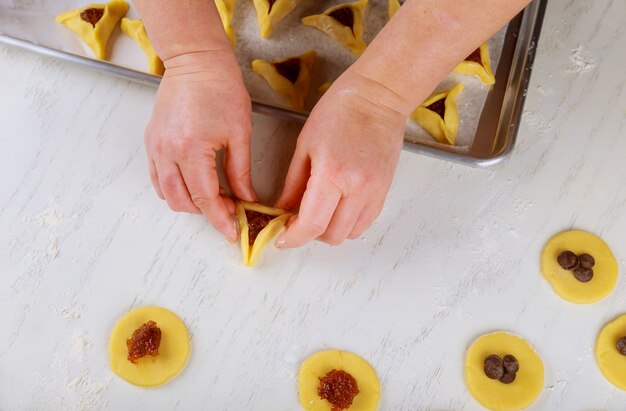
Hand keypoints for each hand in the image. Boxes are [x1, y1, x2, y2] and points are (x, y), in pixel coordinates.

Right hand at [144, 50, 255, 241]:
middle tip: (229, 209)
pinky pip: (158, 177)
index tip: (232, 232)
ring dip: (189, 202)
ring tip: (214, 196)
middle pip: (181, 203)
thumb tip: (246, 199)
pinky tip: (195, 183)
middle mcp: (167, 151)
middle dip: (206, 213)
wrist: (196, 61)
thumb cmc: (220, 88)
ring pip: (166, 194)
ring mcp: (155, 147)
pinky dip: (175, 188)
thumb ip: (240, 172)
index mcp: (191, 149)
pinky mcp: (151, 142)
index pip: (205, 199)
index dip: (221, 219)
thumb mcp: (240, 133)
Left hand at [274, 73, 406, 247]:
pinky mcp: (384, 190)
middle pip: (331, 235)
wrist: (378, 97)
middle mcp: (357, 187)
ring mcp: (374, 191)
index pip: (311, 224)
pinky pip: (365, 222)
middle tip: (297, 220)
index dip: (294, 238)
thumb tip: (282, 210)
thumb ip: (293, 184)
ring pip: (349, 234)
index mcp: (332, 173)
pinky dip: (348, 223)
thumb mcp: (305, 145)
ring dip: (330, 230)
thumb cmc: (339, 112)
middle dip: (309, 234)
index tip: (282, 238)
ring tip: (319, 212)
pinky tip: (337, 207)